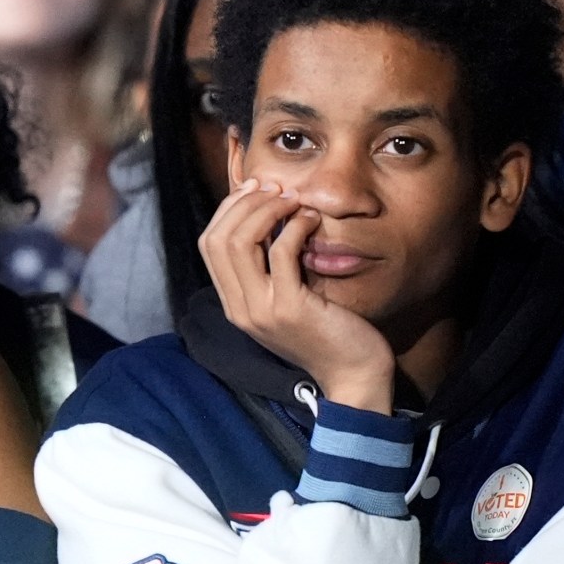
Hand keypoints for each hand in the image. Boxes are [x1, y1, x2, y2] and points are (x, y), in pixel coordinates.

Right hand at [198, 177, 394, 412]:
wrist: (353, 374)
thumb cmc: (327, 333)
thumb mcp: (287, 299)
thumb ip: (271, 269)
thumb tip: (270, 220)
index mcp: (234, 304)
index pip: (209, 244)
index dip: (228, 210)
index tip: (257, 190)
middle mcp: (240, 308)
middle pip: (217, 239)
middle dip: (244, 204)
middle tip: (275, 189)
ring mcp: (261, 310)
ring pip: (239, 243)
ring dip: (266, 211)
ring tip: (292, 200)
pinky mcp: (289, 308)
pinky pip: (280, 253)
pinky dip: (294, 227)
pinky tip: (311, 221)